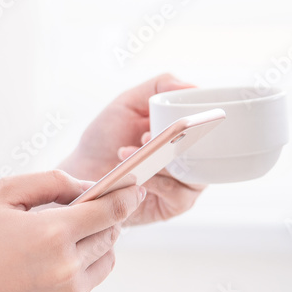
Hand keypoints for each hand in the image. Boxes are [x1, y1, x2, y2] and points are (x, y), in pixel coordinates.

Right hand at [0, 169, 144, 291]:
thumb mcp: (2, 194)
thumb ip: (51, 181)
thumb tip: (87, 187)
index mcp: (53, 234)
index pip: (111, 211)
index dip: (126, 196)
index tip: (133, 188)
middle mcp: (67, 269)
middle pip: (111, 236)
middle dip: (104, 220)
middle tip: (83, 210)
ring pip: (104, 263)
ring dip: (94, 246)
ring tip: (61, 238)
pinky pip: (84, 285)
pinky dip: (75, 271)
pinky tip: (42, 265)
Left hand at [62, 73, 204, 225]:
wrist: (81, 172)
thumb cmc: (106, 138)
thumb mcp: (128, 103)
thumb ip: (157, 86)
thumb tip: (192, 86)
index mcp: (184, 133)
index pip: (210, 125)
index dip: (197, 119)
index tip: (177, 116)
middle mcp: (190, 157)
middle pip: (206, 150)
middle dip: (178, 141)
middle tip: (147, 135)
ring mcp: (185, 182)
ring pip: (194, 172)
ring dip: (163, 162)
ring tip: (129, 152)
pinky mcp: (174, 205)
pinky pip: (177, 194)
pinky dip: (158, 182)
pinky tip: (136, 175)